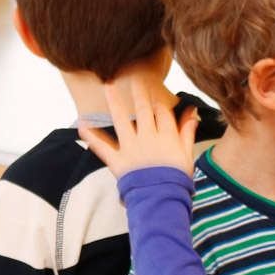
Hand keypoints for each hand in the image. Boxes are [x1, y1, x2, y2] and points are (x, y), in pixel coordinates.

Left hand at [78, 78, 198, 178]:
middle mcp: (148, 136)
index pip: (163, 112)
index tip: (155, 93)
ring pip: (121, 119)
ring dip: (114, 101)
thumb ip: (187, 133)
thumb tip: (192, 114)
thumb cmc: (177, 180)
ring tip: (108, 85)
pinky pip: (102, 147)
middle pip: (143, 109)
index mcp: (166, 136)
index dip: (159, 102)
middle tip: (134, 75)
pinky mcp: (118, 160)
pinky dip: (92, 137)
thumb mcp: (187, 156)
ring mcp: (131, 147)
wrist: (162, 199)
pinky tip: (82, 125)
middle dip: (139, 91)